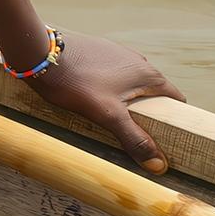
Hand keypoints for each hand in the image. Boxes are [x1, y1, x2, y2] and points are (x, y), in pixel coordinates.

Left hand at [23, 30, 184, 173]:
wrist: (39, 53)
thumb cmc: (75, 82)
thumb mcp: (108, 115)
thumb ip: (134, 139)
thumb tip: (158, 164)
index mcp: (148, 74)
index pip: (175, 100)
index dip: (173, 119)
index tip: (165, 138)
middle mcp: (137, 60)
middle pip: (153, 92)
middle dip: (148, 112)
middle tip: (134, 133)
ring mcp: (117, 52)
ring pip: (131, 83)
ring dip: (126, 100)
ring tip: (111, 118)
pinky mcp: (97, 51)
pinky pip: (112, 74)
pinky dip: (109, 88)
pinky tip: (92, 98)